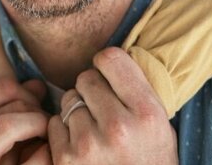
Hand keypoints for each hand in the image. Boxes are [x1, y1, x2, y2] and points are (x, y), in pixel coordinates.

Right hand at [0, 77, 50, 164]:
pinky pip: (27, 158)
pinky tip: (44, 158)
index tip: (39, 113)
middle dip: (40, 113)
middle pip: (14, 103)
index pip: (5, 86)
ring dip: (40, 128)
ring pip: (10, 123)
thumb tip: (36, 84)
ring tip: (46, 142)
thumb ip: (18, 107)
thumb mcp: (3, 137)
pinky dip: (42, 154)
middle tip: (47, 131)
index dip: (33, 96)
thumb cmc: (4, 164)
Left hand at [47, 47, 177, 163]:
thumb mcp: (158, 126)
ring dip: (76, 113)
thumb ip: (136, 91)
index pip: (111, 59)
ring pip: (68, 100)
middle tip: (103, 111)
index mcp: (147, 112)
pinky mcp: (66, 159)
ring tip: (94, 134)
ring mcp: (89, 144)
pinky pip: (53, 124)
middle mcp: (119, 126)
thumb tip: (105, 56)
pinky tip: (80, 149)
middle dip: (91, 91)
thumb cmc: (149, 162)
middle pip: (86, 78)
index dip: (107, 65)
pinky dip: (62, 133)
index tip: (110, 77)